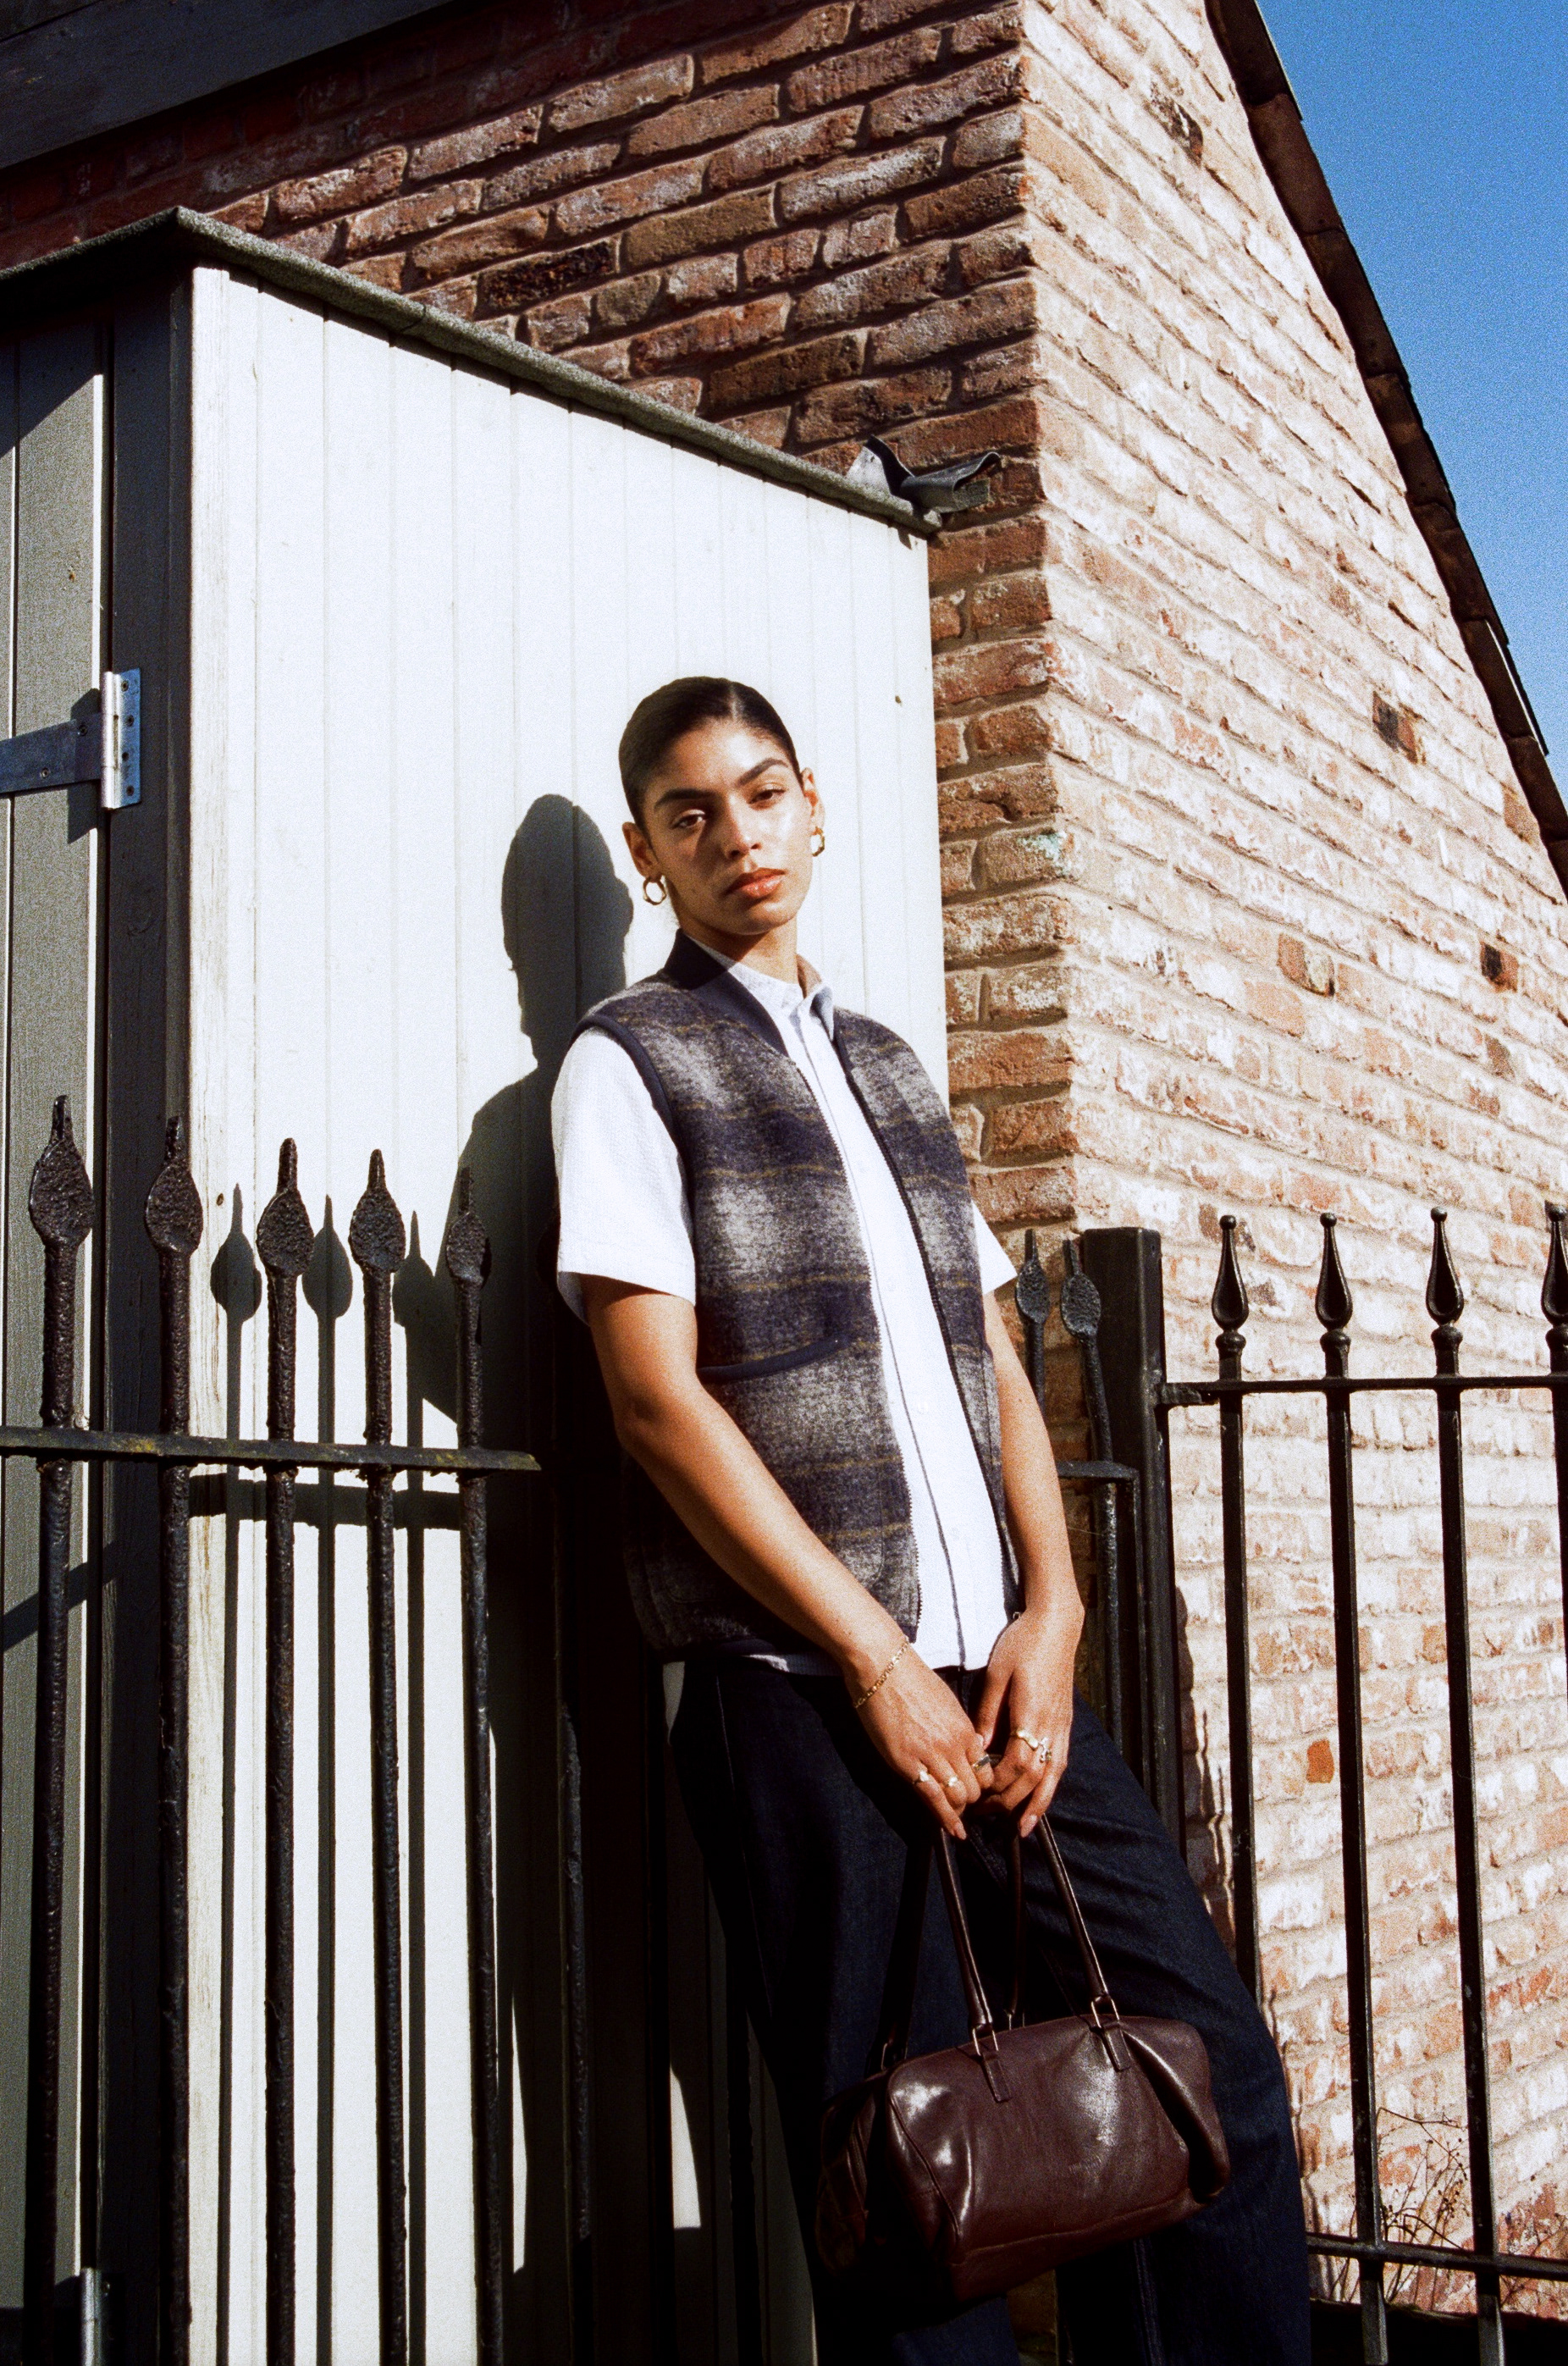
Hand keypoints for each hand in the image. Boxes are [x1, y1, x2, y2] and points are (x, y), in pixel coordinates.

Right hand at [853, 1646, 991, 1838]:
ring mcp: (931, 1755)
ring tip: (957, 1820)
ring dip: (959, 1811)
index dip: (985, 1786)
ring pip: (958, 1796)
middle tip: (966, 1809)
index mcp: (964, 1729)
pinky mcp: (906, 1763)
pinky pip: (932, 1798)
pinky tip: (952, 1831)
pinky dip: (945, 1818)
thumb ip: (960, 1728)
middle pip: (976, 1788)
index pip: (987, 1770)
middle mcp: (953, 1745)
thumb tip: (969, 1746)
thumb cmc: (912, 1680)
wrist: (883, 1667)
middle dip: (973, 1802)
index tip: (978, 1793)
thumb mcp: (947, 1702)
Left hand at [975, 1605, 1078, 1835]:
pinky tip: (1041, 1795)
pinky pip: (1060, 1762)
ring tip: (1023, 1827)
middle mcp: (1050, 1725)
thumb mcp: (996, 1674)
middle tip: (989, 1815)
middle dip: (1012, 1801)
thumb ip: (987, 1712)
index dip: (997, 1783)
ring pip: (1053, 1775)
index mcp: (1030, 1713)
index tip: (977, 1792)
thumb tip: (976, 1745)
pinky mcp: (1065, 1721)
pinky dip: (1050, 1785)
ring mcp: (1061, 1725)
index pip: (1015, 1763)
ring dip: (1038, 1803)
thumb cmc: (1022, 1644)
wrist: (1056, 1625)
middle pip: (1034, 1777)